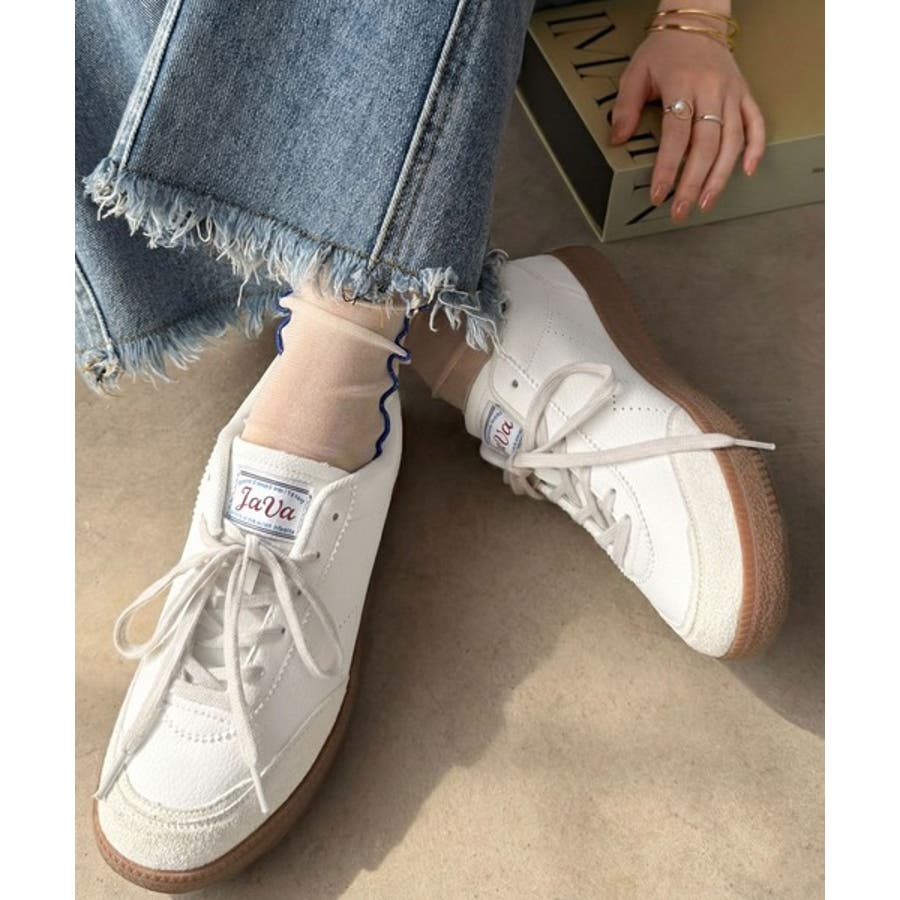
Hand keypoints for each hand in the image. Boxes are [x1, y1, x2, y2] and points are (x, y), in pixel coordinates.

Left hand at [610, 25, 764, 222]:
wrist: (698, 18)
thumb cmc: (664, 49)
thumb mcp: (636, 71)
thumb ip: (626, 106)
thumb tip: (617, 140)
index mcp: (682, 84)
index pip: (676, 135)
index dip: (667, 168)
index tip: (658, 195)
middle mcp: (712, 90)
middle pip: (706, 145)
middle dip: (693, 183)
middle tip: (681, 211)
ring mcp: (732, 93)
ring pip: (733, 141)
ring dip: (720, 176)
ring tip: (706, 203)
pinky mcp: (745, 93)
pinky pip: (756, 123)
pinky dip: (756, 148)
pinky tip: (746, 173)